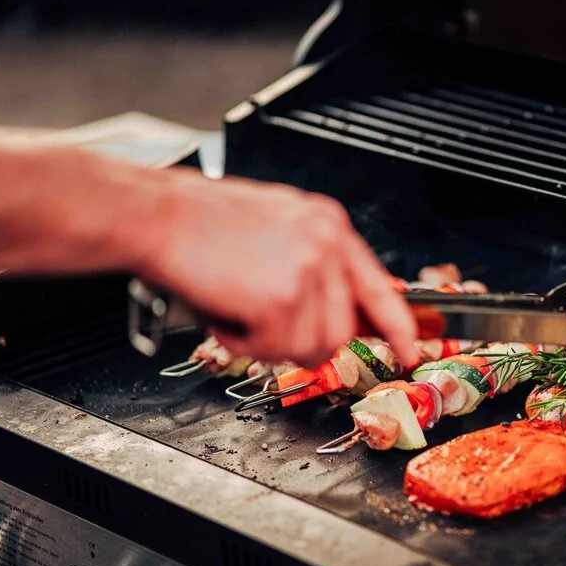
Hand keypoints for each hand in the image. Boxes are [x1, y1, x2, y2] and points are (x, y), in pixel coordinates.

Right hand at [139, 167, 417, 368]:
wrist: (158, 215)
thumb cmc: (201, 223)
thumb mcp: (277, 228)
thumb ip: (314, 264)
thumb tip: (332, 310)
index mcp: (329, 226)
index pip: (380, 287)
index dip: (398, 325)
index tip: (408, 348)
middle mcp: (327, 245)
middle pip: (342, 331)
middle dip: (303, 342)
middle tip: (265, 328)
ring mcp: (309, 270)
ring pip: (313, 346)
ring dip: (271, 343)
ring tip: (240, 311)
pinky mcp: (283, 297)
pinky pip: (276, 350)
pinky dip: (245, 343)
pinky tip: (228, 313)